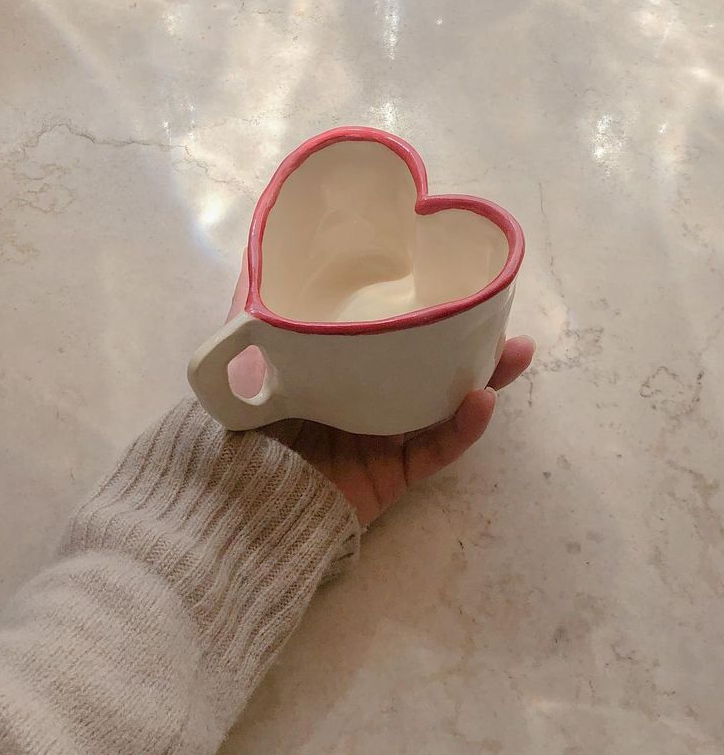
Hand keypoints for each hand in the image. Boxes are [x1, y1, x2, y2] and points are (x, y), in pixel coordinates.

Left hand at [226, 255, 533, 525]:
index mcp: (341, 370)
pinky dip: (462, 428)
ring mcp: (386, 439)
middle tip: (498, 313)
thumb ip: (254, 315)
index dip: (421, 315)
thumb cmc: (245, 421)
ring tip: (517, 350)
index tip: (447, 282)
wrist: (238, 496)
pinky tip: (483, 400)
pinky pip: (436, 451)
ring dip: (485, 378)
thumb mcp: (246, 357)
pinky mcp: (395, 475)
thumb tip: (258, 258)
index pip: (389, 337)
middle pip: (428, 367)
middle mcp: (369, 399)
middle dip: (468, 341)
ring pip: (446, 405)